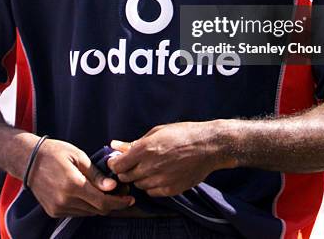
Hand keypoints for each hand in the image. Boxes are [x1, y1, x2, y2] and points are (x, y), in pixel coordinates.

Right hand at [26, 138, 134, 216]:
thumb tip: (112, 187)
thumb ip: (96, 175)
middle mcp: (64, 201)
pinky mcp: (54, 212)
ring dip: (100, 205)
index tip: (129, 198)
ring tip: (109, 192)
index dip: (118, 202)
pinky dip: (88, 206)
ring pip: (88, 213)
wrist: (29, 160)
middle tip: (123, 193)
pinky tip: (92, 194)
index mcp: (72, 185)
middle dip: (112, 203)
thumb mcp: (79, 156)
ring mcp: (58, 208)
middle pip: (97, 210)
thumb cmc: (55, 153)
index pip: (102, 202)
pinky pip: (77, 213)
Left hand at [108, 121, 233, 196]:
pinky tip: (160, 174)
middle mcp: (151, 166)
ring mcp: (161, 180)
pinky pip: (152, 192)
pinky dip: (152, 185)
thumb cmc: (183, 134)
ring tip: (151, 166)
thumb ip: (134, 142)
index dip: (115, 164)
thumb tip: (114, 145)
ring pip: (139, 185)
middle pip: (126, 177)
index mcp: (146, 149)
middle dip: (126, 171)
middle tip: (134, 163)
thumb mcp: (158, 132)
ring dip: (140, 178)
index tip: (118, 161)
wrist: (208, 146)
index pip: (118, 165)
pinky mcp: (170, 190)